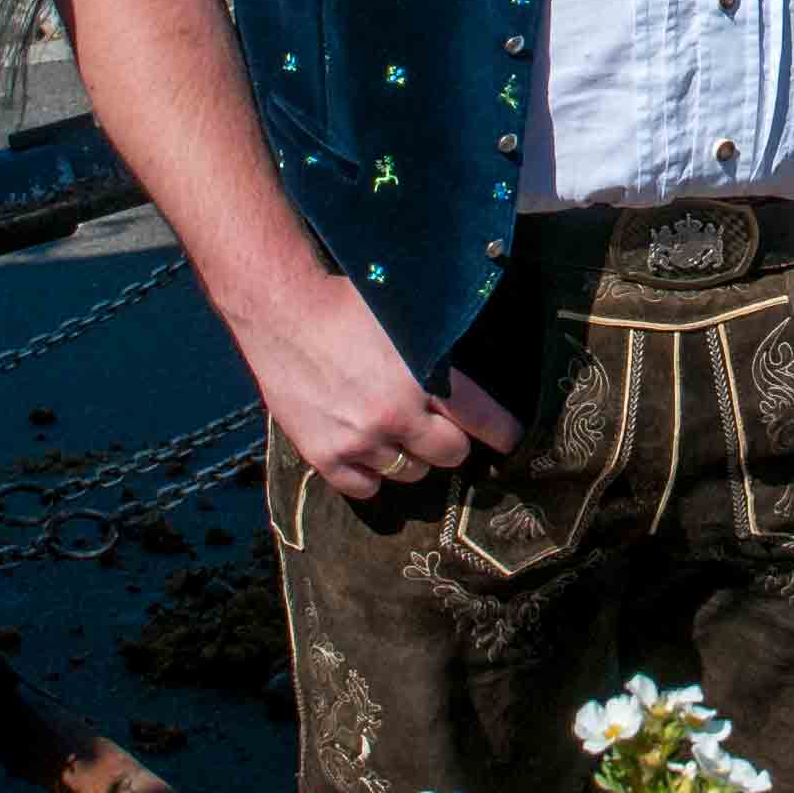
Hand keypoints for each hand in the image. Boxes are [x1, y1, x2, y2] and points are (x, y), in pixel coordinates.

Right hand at [248, 267, 521, 500]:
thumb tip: (475, 354)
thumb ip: (444, 342)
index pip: (485, 420)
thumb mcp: (410, 313)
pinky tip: (366, 450)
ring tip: (395, 431)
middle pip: (450, 454)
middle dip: (450, 440)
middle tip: (436, 425)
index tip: (512, 441)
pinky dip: (370, 474)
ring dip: (409, 455)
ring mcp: (360, 441)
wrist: (281, 310)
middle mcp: (397, 415)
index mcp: (426, 376)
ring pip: (409, 473)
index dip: (504, 432)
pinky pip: (365, 489)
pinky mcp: (324, 456)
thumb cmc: (348, 303)